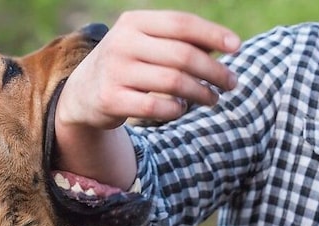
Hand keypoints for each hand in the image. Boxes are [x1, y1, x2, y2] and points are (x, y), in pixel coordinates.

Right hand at [53, 11, 240, 189]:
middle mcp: (121, 43)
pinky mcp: (111, 99)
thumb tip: (225, 46)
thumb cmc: (126, 65)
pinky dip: (176, 109)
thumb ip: (178, 41)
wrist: (82, 93)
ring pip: (174, 82)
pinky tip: (182, 109)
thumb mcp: (145, 44)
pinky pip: (157, 106)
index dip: (213, 34)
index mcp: (133, 22)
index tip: (237, 48)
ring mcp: (115, 72)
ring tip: (213, 98)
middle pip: (182, 55)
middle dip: (214, 71)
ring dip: (201, 93)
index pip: (181, 24)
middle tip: (231, 83)